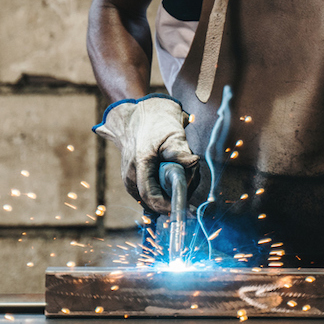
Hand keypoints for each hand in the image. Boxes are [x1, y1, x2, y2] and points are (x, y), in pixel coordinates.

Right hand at [92, 94, 199, 212]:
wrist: (137, 115)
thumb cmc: (155, 122)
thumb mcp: (172, 133)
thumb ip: (181, 151)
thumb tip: (194, 162)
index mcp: (139, 164)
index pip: (151, 196)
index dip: (168, 206)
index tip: (186, 208)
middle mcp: (130, 175)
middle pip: (153, 201)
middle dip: (172, 198)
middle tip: (190, 183)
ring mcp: (129, 178)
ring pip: (151, 198)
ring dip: (168, 192)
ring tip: (183, 173)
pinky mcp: (132, 180)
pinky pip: (150, 192)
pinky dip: (163, 189)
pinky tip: (172, 176)